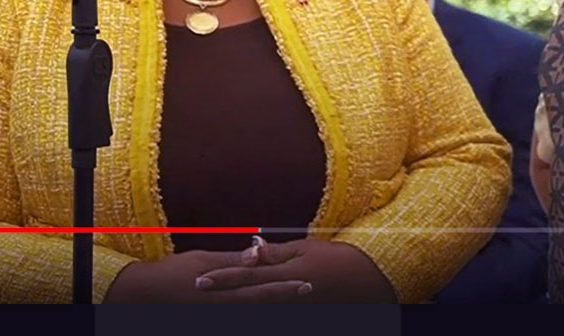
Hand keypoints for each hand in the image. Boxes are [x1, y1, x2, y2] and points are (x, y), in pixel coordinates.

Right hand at [103, 248, 311, 303]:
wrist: (142, 296)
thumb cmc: (171, 274)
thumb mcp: (201, 260)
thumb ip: (231, 260)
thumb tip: (258, 252)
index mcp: (222, 292)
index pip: (259, 288)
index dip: (284, 287)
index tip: (306, 282)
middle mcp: (223, 307)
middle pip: (261, 303)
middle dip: (285, 297)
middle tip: (309, 290)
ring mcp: (218, 315)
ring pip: (252, 311)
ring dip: (273, 304)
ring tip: (296, 297)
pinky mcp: (212, 318)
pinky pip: (239, 314)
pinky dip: (256, 308)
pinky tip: (269, 304)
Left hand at [197, 237, 397, 302]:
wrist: (368, 282)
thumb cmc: (338, 260)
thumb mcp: (307, 250)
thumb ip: (278, 253)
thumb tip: (252, 249)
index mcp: (286, 276)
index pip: (247, 275)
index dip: (222, 278)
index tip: (199, 279)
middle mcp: (286, 295)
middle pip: (246, 296)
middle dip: (221, 294)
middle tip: (195, 291)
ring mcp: (293, 308)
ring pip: (256, 307)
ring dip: (234, 304)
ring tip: (211, 302)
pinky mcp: (300, 315)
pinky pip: (273, 313)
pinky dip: (256, 309)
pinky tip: (240, 308)